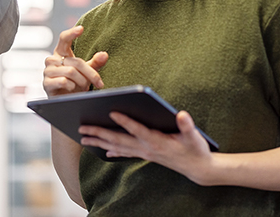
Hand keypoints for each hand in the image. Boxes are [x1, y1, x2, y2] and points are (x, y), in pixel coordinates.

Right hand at [43, 26, 108, 96]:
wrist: (65, 100)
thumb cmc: (75, 83)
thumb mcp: (87, 72)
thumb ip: (95, 63)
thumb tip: (104, 54)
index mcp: (61, 53)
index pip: (64, 39)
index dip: (72, 33)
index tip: (81, 28)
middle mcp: (52, 60)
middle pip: (75, 61)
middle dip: (90, 73)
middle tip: (99, 82)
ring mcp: (47, 71)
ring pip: (70, 72)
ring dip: (82, 81)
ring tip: (84, 86)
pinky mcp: (46, 83)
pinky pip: (63, 81)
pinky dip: (72, 86)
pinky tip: (72, 89)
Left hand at [78, 110, 214, 183]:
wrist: (198, 168)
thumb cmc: (196, 149)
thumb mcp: (195, 137)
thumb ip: (187, 126)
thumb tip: (182, 115)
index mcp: (156, 141)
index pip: (137, 129)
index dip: (125, 121)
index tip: (111, 112)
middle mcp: (146, 148)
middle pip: (118, 140)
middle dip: (99, 133)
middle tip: (81, 128)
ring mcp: (144, 153)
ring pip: (117, 147)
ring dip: (99, 142)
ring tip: (82, 138)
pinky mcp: (145, 155)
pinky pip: (124, 153)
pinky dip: (112, 151)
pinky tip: (104, 151)